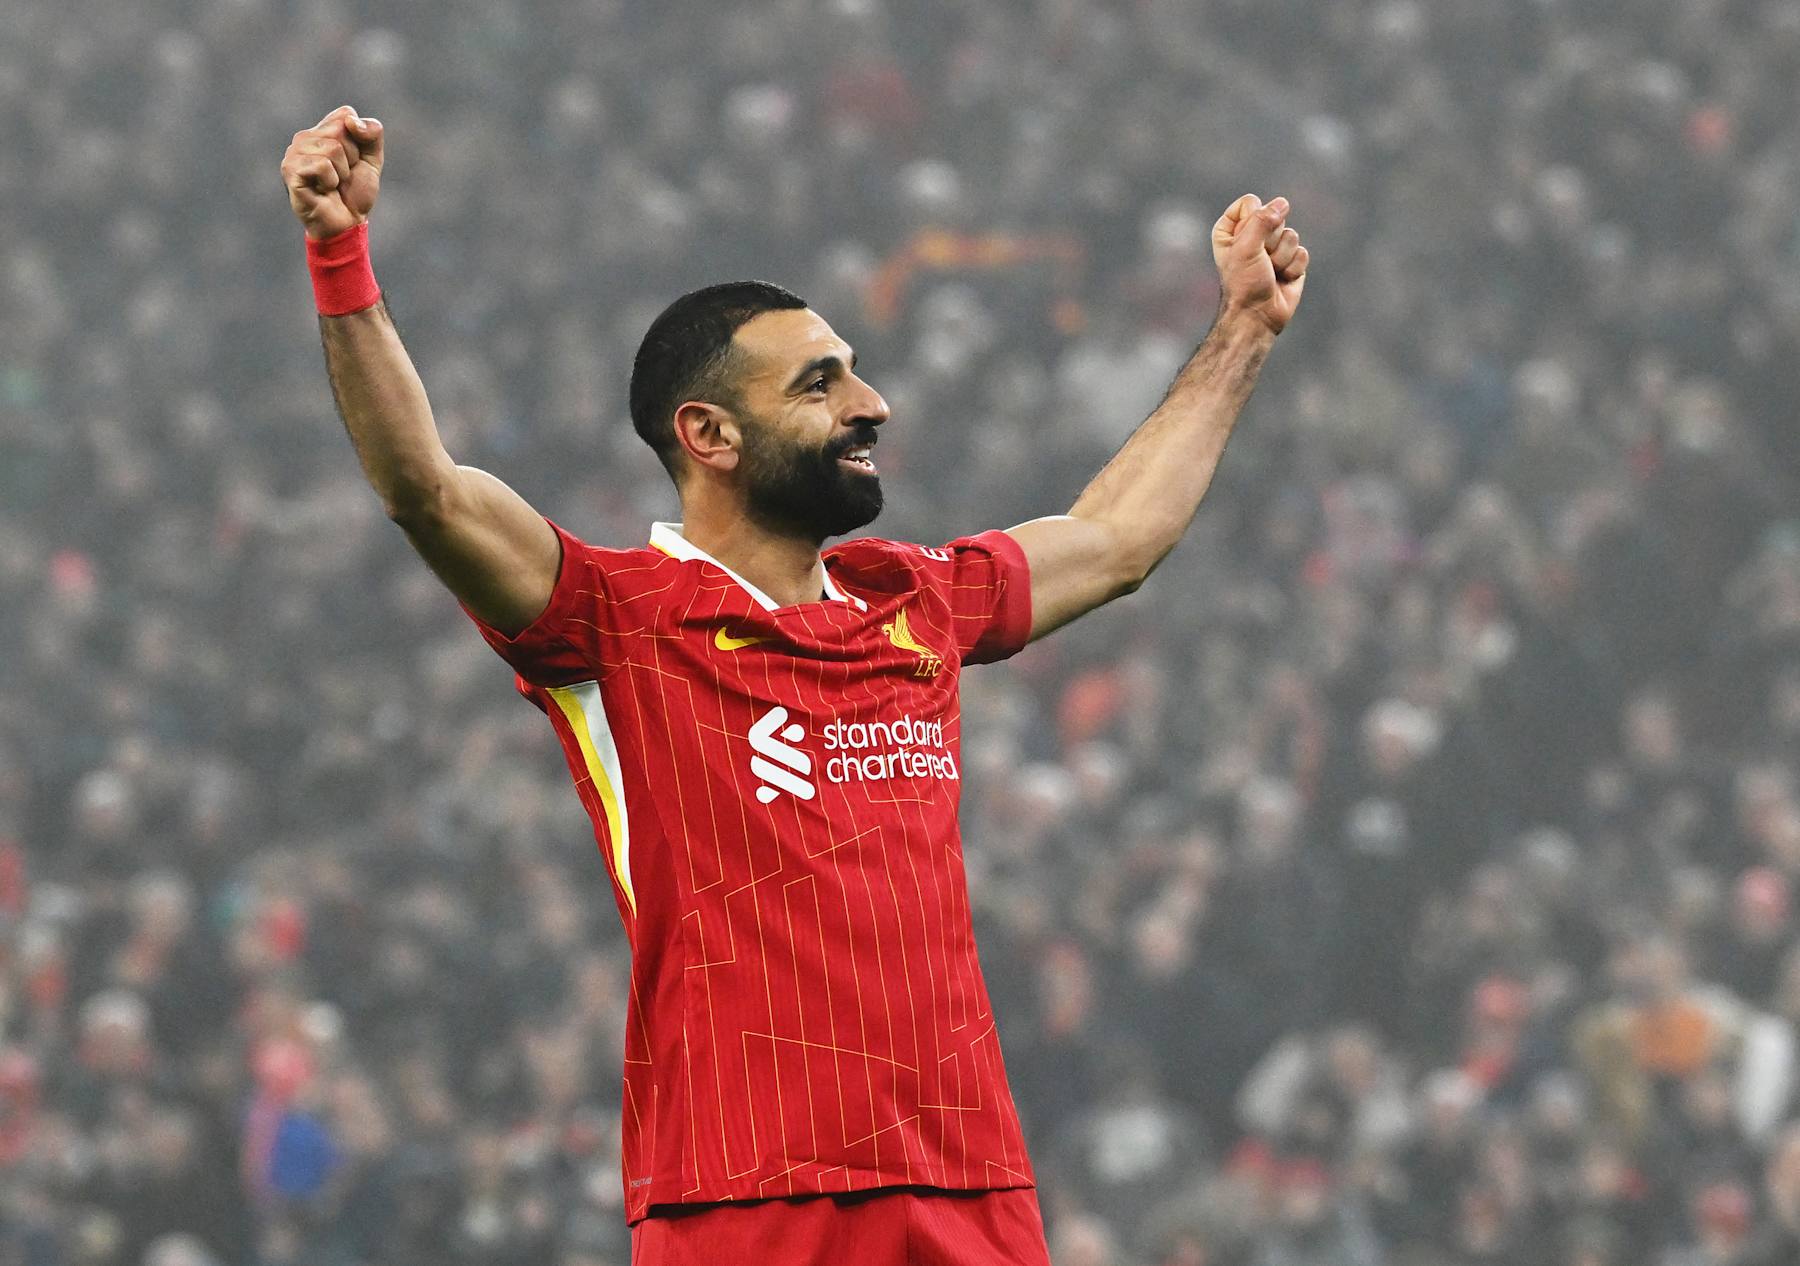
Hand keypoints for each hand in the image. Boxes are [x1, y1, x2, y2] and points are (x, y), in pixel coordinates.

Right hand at [282, 106, 384, 239]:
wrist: (347, 224)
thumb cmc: (355, 193)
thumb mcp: (372, 159)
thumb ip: (372, 133)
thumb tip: (351, 121)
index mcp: (322, 130)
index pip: (346, 115)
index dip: (359, 141)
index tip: (353, 161)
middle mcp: (304, 137)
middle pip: (341, 131)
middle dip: (352, 158)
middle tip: (342, 176)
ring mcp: (294, 153)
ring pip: (333, 148)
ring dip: (342, 173)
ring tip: (333, 184)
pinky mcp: (290, 170)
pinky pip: (322, 165)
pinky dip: (331, 181)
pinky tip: (323, 190)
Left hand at [1211, 194, 1308, 334]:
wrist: (1258, 315)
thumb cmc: (1244, 283)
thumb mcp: (1246, 247)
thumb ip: (1262, 220)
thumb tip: (1283, 203)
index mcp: (1231, 229)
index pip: (1250, 203)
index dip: (1253, 221)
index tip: (1245, 243)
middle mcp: (1252, 235)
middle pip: (1275, 216)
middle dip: (1270, 241)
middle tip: (1260, 260)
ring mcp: (1274, 247)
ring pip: (1292, 235)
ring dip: (1282, 257)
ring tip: (1270, 272)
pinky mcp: (1292, 261)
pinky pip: (1302, 252)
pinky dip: (1293, 268)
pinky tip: (1282, 279)